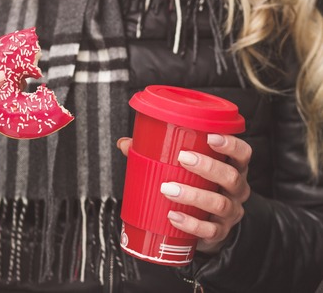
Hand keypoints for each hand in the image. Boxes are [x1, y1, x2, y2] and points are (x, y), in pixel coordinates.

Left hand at [117, 134, 251, 253]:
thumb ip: (158, 154)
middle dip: (207, 166)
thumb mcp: (187, 170)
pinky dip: (190, 224)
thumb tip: (125, 143)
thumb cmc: (197, 188)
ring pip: (219, 203)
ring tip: (168, 189)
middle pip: (231, 176)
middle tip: (182, 158)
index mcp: (232, 168)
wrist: (208, 226)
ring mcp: (230, 213)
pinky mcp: (219, 232)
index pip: (243, 153)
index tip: (211, 136)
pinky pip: (209, 230)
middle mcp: (236, 190)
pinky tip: (173, 216)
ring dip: (193, 195)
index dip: (231, 144)